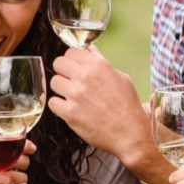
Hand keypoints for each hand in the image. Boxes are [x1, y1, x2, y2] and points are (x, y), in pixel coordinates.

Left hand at [47, 47, 151, 164]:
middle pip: (58, 63)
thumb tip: (89, 50)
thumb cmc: (128, 106)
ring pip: (54, 82)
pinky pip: (52, 102)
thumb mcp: (121, 77)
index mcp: (98, 66)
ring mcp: (75, 95)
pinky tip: (69, 108)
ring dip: (61, 89)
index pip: (71, 51)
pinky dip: (59, 106)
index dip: (72, 59)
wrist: (130, 133)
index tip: (74, 66)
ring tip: (72, 96)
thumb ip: (101, 62)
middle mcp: (85, 77)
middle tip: (70, 81)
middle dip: (63, 71)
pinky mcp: (69, 113)